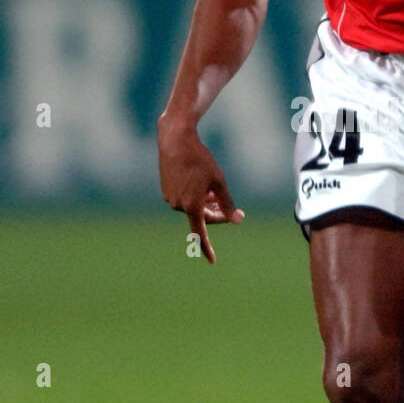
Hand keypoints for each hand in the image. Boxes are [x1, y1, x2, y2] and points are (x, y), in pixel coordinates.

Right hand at [157, 116, 243, 263]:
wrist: (175, 141)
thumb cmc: (200, 160)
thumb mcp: (219, 181)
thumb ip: (228, 204)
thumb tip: (238, 220)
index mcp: (192, 206)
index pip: (200, 234)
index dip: (207, 248)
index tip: (212, 261)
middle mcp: (179, 205)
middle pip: (202, 217)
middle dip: (216, 215)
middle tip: (230, 208)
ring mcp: (170, 198)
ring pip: (193, 207)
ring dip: (205, 204)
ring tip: (213, 191)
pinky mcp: (166, 190)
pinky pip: (184, 199)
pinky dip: (194, 197)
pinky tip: (199, 183)